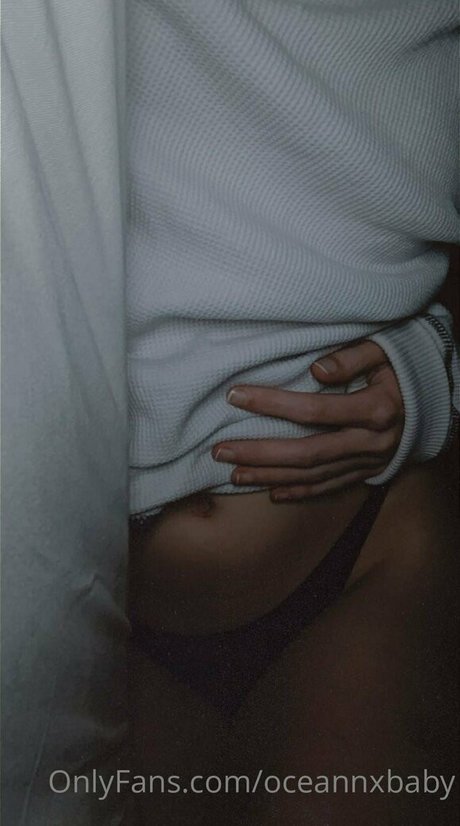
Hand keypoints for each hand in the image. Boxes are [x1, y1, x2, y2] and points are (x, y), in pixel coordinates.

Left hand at [212, 340, 403, 500]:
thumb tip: (315, 371)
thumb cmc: (402, 366)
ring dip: (272, 477)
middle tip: (221, 451)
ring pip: (314, 476)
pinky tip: (271, 494)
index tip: (235, 396)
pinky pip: (330, 488)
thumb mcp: (385, 351)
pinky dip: (301, 493)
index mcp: (376, 409)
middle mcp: (371, 442)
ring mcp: (369, 462)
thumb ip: (352, 357)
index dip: (272, 403)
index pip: (314, 410)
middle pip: (307, 453)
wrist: (436, 399)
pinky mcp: (368, 473)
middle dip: (261, 454)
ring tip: (233, 475)